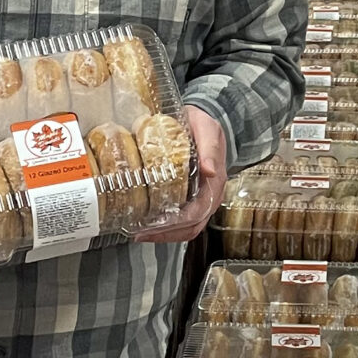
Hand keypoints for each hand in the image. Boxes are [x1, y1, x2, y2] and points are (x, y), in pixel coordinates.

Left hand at [133, 105, 227, 242]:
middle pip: (193, 226)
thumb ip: (209, 148)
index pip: (200, 211)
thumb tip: (210, 171)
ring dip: (166, 235)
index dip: (179, 223)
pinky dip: (168, 228)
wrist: (200, 122)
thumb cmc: (202, 125)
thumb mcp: (207, 129)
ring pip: (188, 228)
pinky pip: (183, 221)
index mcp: (215, 182)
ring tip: (142, 234)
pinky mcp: (192, 198)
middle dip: (168, 234)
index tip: (156, 225)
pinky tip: (150, 226)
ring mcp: (202, 198)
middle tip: (142, 234)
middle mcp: (211, 195)